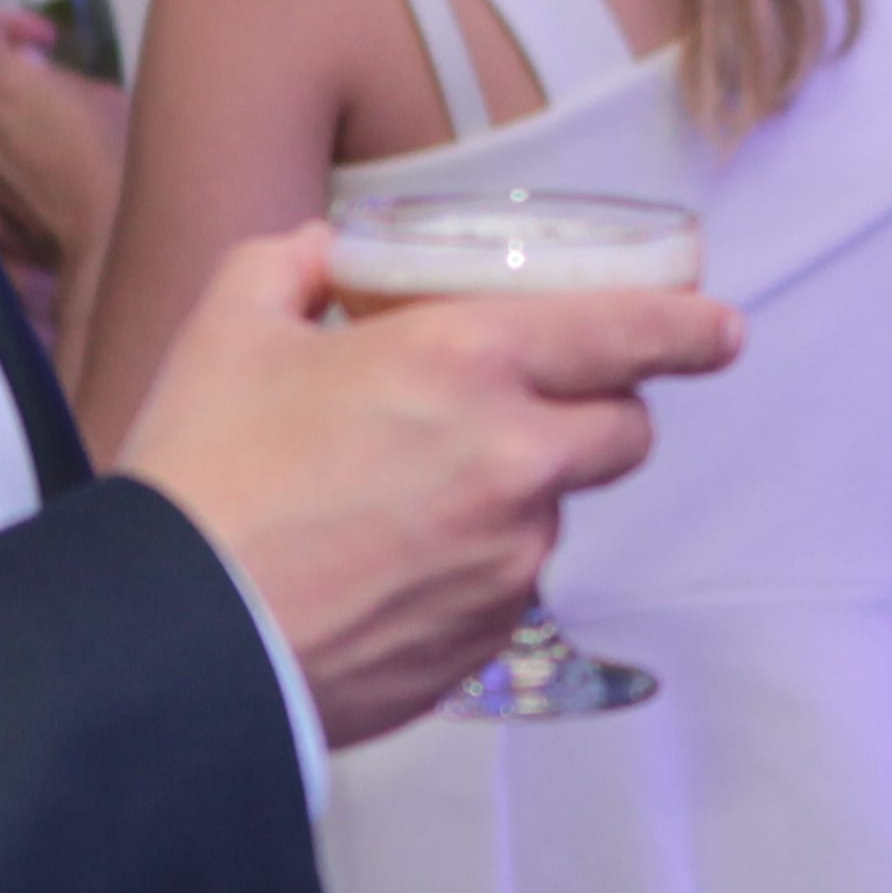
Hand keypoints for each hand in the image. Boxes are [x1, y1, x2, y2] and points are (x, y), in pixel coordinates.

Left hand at [0, 8, 129, 315]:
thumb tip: (33, 73)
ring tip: (45, 117)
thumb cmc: (119, 156)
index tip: (45, 40)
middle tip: (41, 71)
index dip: (5, 21)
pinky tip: (42, 157)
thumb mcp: (102, 96)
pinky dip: (2, 142)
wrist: (112, 236)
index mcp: (4, 84)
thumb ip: (56, 77)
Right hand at [110, 225, 744, 745]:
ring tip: (404, 503)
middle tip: (531, 411)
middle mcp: (515, 461)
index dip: (686, 328)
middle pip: (623, 432)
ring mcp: (510, 560)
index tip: (720, 329)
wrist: (171, 641)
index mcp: (468, 361)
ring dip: (515, 498)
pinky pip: (509, 590)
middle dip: (597, 413)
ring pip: (557, 514)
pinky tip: (387, 569)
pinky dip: (472, 571)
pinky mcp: (488, 640)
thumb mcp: (230, 326)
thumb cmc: (199, 476)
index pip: (628, 333)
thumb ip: (296, 265)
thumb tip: (329, 252)